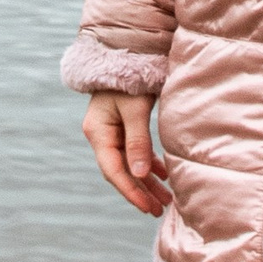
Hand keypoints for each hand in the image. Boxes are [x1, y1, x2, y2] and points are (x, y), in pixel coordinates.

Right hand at [83, 90, 169, 216]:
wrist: (125, 51)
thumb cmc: (129, 78)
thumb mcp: (135, 110)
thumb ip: (138, 142)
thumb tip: (140, 176)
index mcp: (98, 132)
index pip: (113, 170)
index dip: (130, 191)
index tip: (147, 208)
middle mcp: (101, 135)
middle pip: (120, 171)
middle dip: (140, 191)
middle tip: (159, 210)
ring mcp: (111, 131)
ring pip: (128, 164)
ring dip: (146, 182)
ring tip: (165, 199)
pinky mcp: (122, 126)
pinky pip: (134, 152)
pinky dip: (147, 165)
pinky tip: (163, 176)